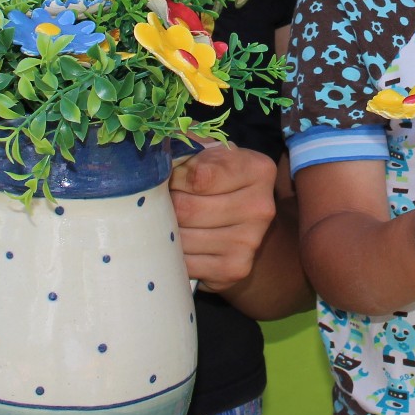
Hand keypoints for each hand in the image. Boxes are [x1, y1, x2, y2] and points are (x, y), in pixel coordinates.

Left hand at [169, 144, 276, 291]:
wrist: (241, 223)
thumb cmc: (216, 180)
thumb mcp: (208, 154)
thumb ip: (185, 144)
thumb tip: (153, 150)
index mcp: (258, 169)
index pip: (197, 176)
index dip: (174, 177)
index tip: (171, 177)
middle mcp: (261, 207)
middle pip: (186, 209)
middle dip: (165, 205)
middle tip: (163, 201)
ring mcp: (250, 241)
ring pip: (182, 238)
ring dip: (166, 230)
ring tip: (170, 220)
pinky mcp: (235, 269)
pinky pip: (185, 263)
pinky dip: (174, 253)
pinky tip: (180, 242)